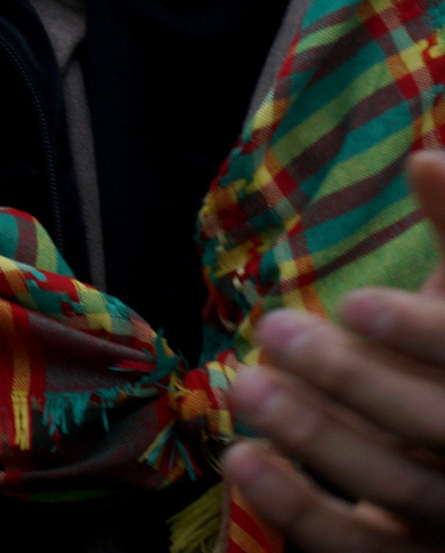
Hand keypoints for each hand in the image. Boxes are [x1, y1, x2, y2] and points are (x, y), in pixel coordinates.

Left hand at [227, 151, 444, 544]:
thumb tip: (424, 155)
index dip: (425, 335)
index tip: (356, 301)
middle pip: (441, 428)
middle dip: (359, 383)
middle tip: (274, 331)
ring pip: (406, 492)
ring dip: (320, 438)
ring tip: (243, 386)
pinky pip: (364, 551)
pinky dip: (303, 512)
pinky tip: (242, 461)